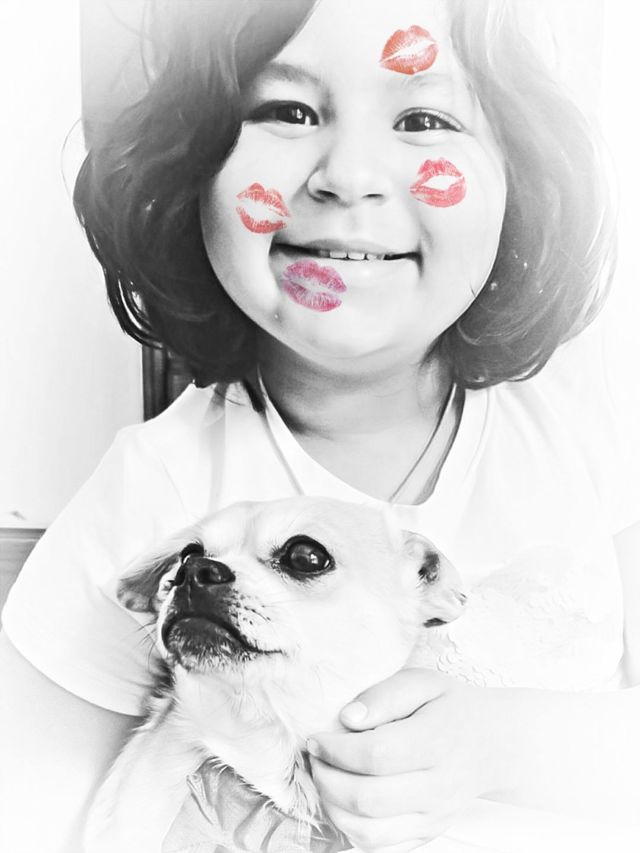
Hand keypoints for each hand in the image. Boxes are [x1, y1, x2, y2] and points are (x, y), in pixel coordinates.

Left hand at [308, 668, 517, 852]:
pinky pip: (380, 846)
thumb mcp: (423, 683)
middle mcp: (438, 787)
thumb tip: (348, 718)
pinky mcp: (427, 834)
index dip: (337, 750)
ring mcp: (433, 817)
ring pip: (370, 832)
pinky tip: (343, 802)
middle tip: (315, 759)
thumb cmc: (452, 709)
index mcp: (436, 742)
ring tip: (325, 780)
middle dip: (327, 780)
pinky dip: (351, 829)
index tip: (317, 738)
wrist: (494, 745)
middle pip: (368, 798)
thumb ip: (384, 695)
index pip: (376, 755)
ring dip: (333, 808)